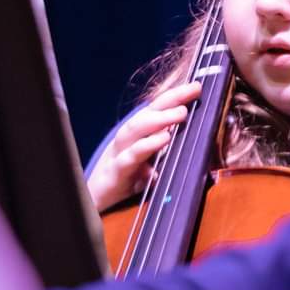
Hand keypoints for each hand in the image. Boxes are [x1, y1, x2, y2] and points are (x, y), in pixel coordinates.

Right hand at [87, 81, 201, 209]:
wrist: (93, 203)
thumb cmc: (123, 183)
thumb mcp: (150, 168)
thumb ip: (168, 157)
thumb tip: (196, 153)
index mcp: (135, 136)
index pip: (156, 110)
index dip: (175, 96)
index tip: (196, 86)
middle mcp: (126, 140)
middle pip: (147, 113)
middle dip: (170, 99)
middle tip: (193, 91)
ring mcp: (118, 154)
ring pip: (135, 129)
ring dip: (159, 119)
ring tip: (181, 114)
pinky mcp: (115, 172)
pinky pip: (130, 158)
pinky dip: (146, 148)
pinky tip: (163, 142)